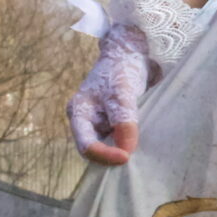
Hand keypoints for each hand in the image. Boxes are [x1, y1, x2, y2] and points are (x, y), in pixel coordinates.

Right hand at [66, 23, 151, 165]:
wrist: (130, 56)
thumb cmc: (121, 70)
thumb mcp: (122, 94)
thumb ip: (123, 120)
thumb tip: (126, 151)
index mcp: (79, 112)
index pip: (86, 145)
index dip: (104, 155)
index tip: (126, 157)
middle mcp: (84, 120)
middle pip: (92, 150)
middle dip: (110, 158)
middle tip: (132, 160)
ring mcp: (96, 122)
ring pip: (104, 147)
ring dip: (117, 152)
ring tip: (136, 156)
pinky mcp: (110, 123)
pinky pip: (115, 141)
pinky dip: (124, 145)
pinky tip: (137, 147)